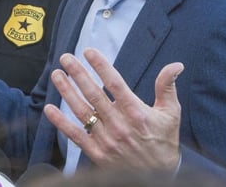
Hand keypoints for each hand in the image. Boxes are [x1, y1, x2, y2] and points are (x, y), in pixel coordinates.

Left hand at [43, 48, 183, 170]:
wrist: (158, 177)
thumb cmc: (164, 141)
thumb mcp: (171, 113)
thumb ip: (167, 87)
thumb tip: (176, 65)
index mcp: (136, 113)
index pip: (115, 84)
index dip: (101, 66)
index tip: (89, 52)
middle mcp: (119, 125)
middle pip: (94, 94)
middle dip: (78, 74)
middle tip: (66, 58)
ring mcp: (106, 140)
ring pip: (82, 111)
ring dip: (67, 92)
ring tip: (57, 75)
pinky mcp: (97, 153)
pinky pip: (75, 135)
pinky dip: (60, 122)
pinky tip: (49, 109)